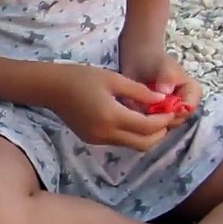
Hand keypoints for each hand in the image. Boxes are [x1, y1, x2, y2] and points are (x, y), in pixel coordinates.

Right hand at [47, 64, 174, 150]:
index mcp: (112, 116)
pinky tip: (133, 119)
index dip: (163, 120)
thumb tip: (162, 100)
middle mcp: (106, 134)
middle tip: (165, 117)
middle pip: (144, 144)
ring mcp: (98, 140)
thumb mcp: (114, 79)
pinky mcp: (92, 140)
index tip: (171, 110)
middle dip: (159, 133)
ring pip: (132, 145)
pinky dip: (132, 134)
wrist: (51, 89)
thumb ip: (139, 91)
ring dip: (146, 135)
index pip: (148, 127)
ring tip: (152, 118)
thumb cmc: (81, 78)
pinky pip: (119, 142)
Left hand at [119, 50, 201, 127]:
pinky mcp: (157, 119)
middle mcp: (184, 106)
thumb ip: (167, 77)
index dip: (173, 111)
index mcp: (193, 93)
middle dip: (159, 117)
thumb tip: (165, 91)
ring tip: (138, 104)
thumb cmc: (155, 61)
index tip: (158, 104)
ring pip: (163, 126)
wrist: (139, 62)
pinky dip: (141, 120)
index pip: (188, 109)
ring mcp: (171, 114)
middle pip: (175, 121)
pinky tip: (134, 109)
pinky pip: (151, 127)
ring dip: (149, 119)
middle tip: (144, 106)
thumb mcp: (163, 65)